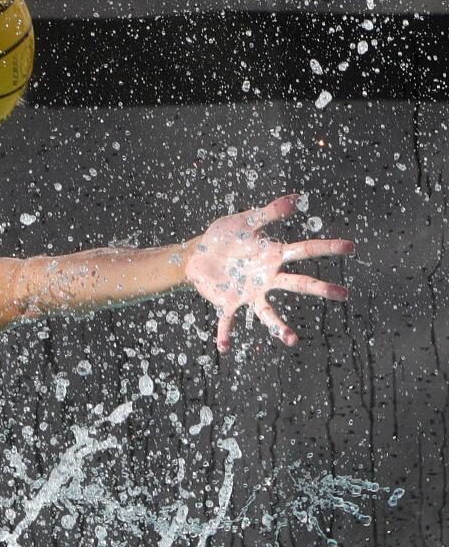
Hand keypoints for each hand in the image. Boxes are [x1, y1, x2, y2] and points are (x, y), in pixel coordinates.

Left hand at [184, 195, 353, 351]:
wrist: (196, 255)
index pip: (304, 250)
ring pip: (268, 312)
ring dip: (279, 327)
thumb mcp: (243, 221)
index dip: (327, 247)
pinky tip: (225, 347)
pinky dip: (226, 334)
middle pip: (296, 284)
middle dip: (319, 288)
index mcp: (272, 255)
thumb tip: (296, 199)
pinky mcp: (228, 303)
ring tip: (291, 340)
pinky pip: (227, 321)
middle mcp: (266, 277)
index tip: (350, 247)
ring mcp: (249, 293)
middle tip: (342, 294)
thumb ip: (267, 213)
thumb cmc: (222, 237)